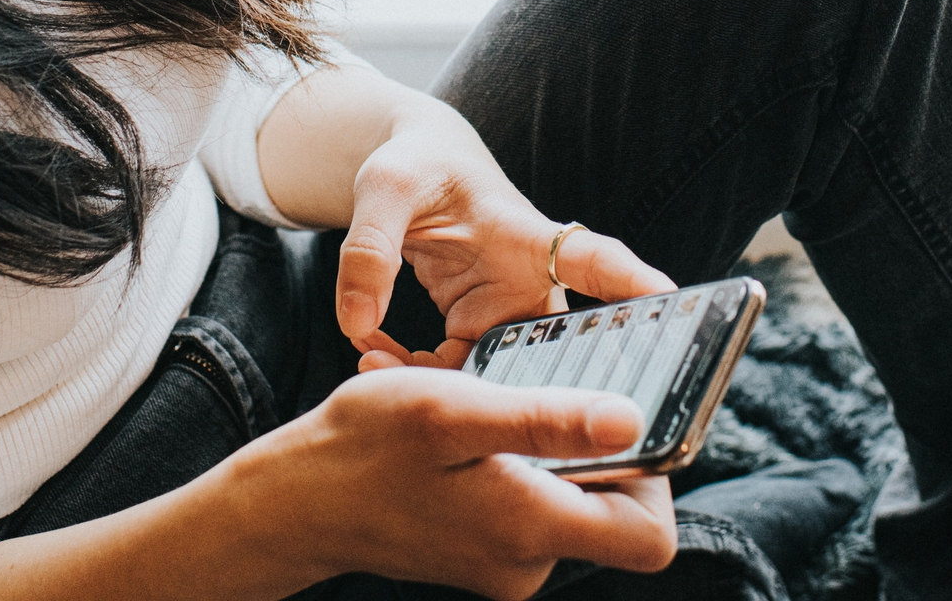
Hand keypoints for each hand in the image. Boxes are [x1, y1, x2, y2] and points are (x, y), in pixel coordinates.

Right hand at [234, 367, 676, 598]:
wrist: (293, 501)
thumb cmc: (365, 447)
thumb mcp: (455, 410)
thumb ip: (545, 420)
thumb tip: (631, 421)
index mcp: (533, 529)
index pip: (651, 536)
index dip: (659, 479)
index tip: (624, 418)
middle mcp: (528, 561)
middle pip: (615, 514)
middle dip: (592, 446)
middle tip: (546, 390)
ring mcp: (504, 562)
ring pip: (567, 500)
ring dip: (544, 447)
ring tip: (490, 405)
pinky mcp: (482, 551)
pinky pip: (527, 504)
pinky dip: (512, 463)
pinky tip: (467, 430)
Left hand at [337, 111, 675, 369]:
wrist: (414, 176)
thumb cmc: (413, 167)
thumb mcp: (384, 189)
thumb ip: (370, 248)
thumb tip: (356, 324)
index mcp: (526, 235)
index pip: (590, 258)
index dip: (629, 282)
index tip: (667, 300)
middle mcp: (532, 282)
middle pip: (558, 347)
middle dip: (528, 389)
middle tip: (475, 413)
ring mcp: (508, 314)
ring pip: (499, 376)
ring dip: (443, 386)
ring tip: (370, 362)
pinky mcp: (480, 333)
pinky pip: (458, 375)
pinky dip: (416, 376)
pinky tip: (370, 355)